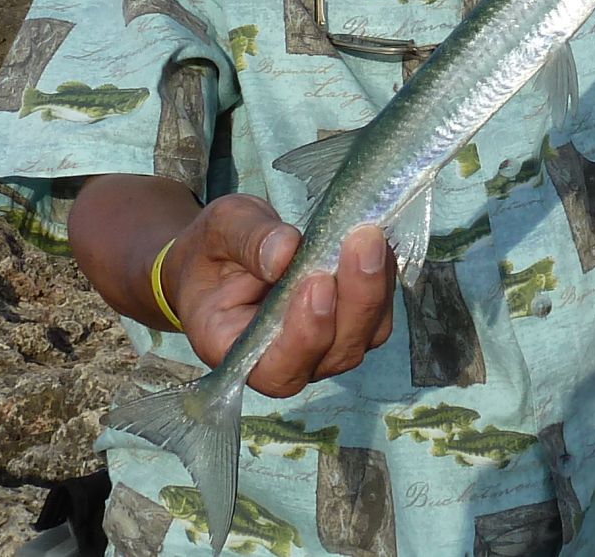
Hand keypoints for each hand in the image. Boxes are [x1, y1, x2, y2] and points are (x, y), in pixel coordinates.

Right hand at [163, 194, 395, 397]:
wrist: (223, 255)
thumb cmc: (212, 249)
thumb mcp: (219, 229)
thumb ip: (247, 240)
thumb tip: (287, 252)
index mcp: (232, 348)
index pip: (275, 367)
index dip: (304, 335)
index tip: (318, 282)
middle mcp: (280, 361)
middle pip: (331, 354)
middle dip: (355, 301)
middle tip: (362, 242)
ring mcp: (319, 349)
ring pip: (363, 337)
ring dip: (374, 289)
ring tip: (370, 236)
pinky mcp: (347, 327)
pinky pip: (377, 315)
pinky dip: (381, 279)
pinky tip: (375, 243)